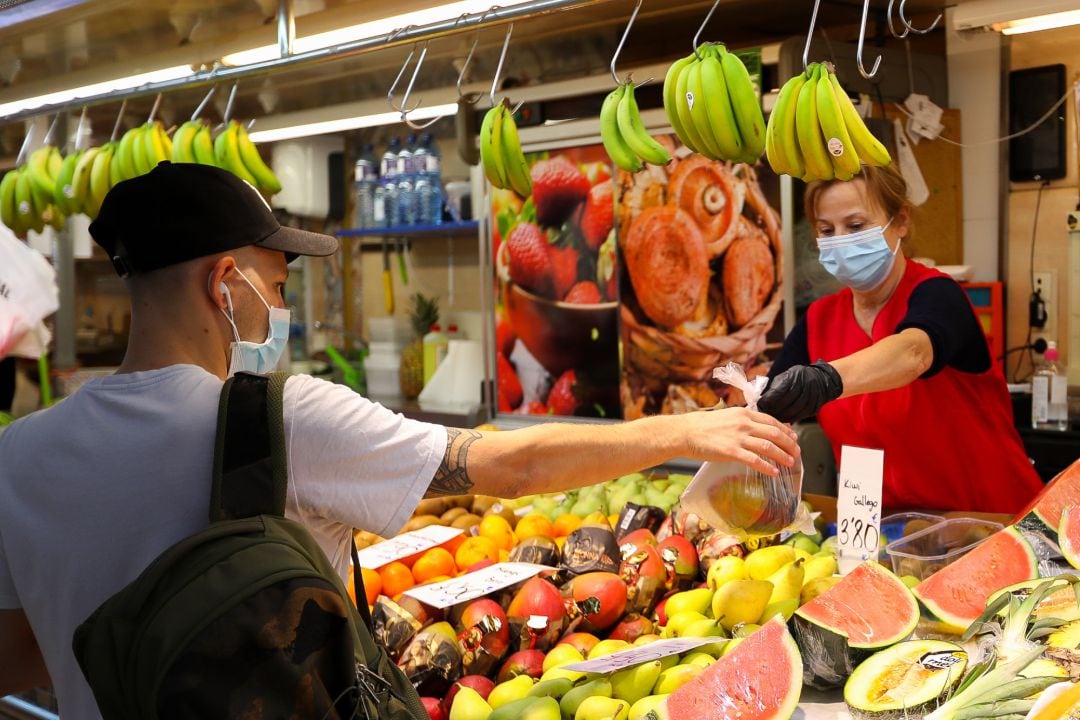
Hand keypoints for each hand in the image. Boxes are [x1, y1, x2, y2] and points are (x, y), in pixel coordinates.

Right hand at [679, 406, 800, 476]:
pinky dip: (767, 467)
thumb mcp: (727, 417)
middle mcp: (744, 424)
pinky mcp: (731, 451)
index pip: (771, 421)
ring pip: (769, 447)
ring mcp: (738, 437)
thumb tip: (757, 429)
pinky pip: (755, 460)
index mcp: (743, 414)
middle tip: (796, 452)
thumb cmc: (702, 426)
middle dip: (789, 444)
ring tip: (790, 463)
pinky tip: (774, 472)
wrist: (685, 432)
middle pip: (774, 434)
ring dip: (783, 456)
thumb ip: (743, 422)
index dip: (785, 430)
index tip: (793, 437)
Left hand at [757, 361, 842, 422]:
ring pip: (791, 413)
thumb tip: (760, 401)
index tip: (759, 404)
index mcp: (794, 379)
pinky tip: (781, 419)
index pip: (777, 393)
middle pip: (784, 405)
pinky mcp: (813, 409)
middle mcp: (803, 389)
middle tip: (761, 414)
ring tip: (770, 418)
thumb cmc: (798, 377)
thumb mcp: (786, 376)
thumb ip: (774, 388)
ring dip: (778, 417)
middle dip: (771, 410)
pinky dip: (788, 419)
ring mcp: (810, 400)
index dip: (766, 400)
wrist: (822, 380)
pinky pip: (798, 417)